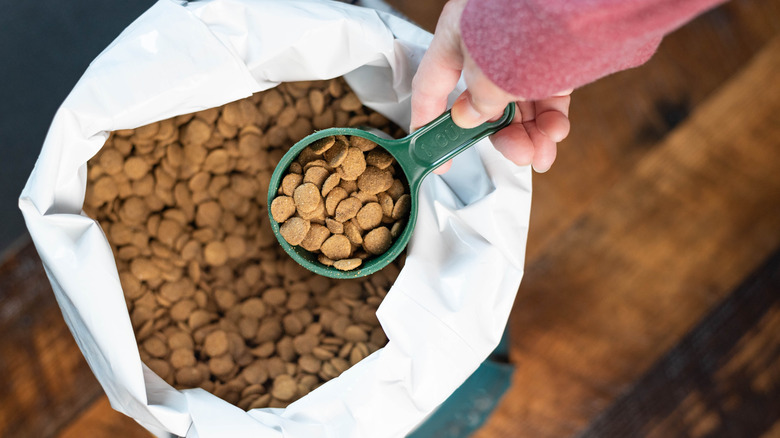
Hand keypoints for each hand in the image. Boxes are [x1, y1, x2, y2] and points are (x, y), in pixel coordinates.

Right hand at [411, 0, 570, 173]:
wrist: (581, 0)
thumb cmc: (527, 15)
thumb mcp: (490, 70)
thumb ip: (477, 100)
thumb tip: (469, 118)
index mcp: (457, 37)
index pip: (431, 87)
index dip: (428, 125)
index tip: (439, 159)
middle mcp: (485, 44)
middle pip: (484, 103)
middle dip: (503, 135)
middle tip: (518, 155)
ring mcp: (519, 49)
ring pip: (519, 103)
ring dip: (530, 134)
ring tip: (542, 154)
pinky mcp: (551, 55)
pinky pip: (546, 94)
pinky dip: (551, 117)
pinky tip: (556, 131)